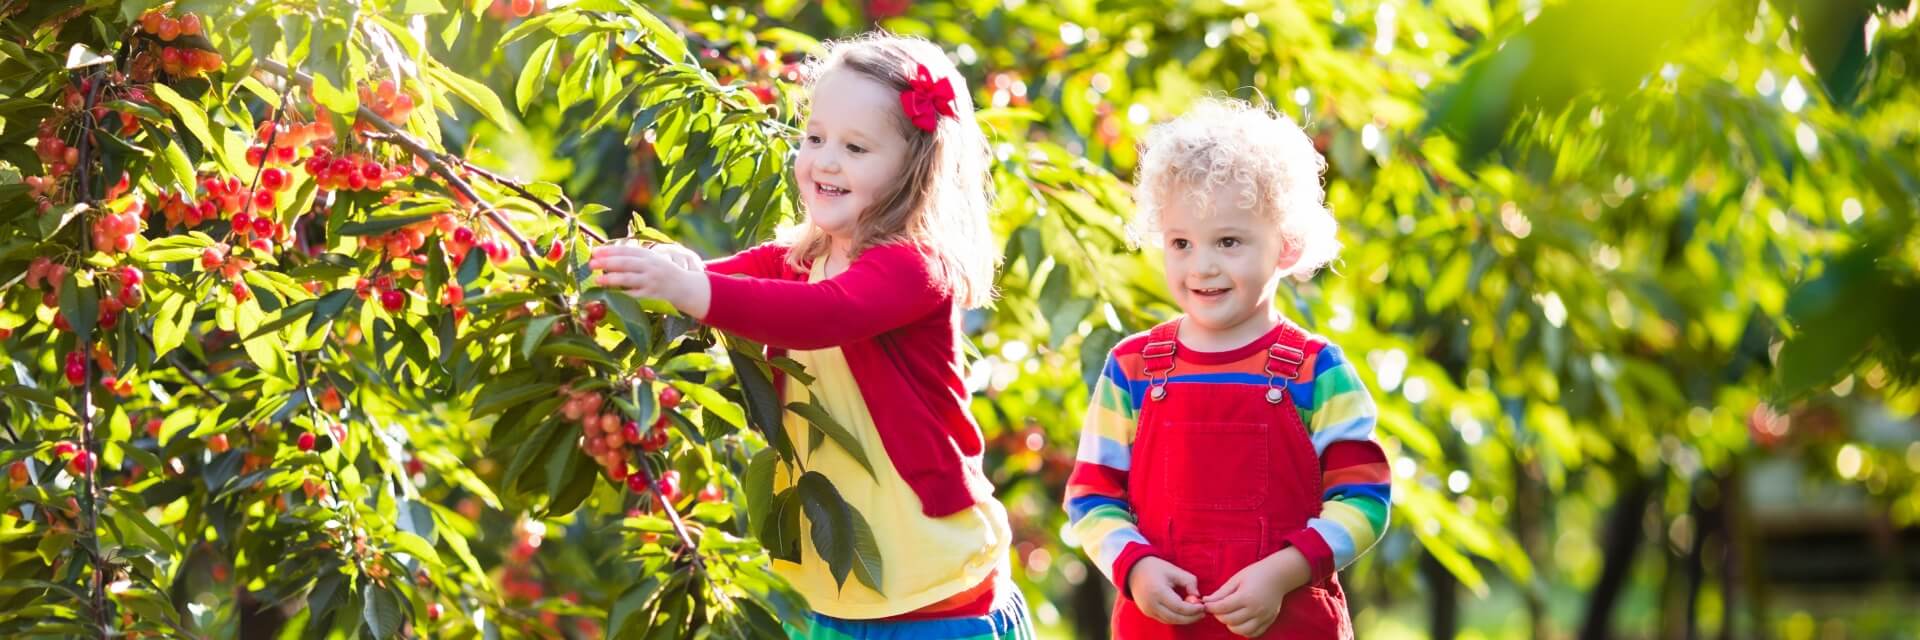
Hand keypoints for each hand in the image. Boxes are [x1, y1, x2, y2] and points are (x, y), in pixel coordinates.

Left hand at [589, 243, 710, 317]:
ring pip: (628, 279)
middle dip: (606, 262)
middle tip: (591, 263)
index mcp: (649, 255)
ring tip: (597, 279)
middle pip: (625, 263)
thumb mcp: (652, 260)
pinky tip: (610, 295)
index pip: (626, 250)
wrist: (686, 287)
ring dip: (611, 279)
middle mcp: (650, 266)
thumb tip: (607, 256)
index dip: (610, 250)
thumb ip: (634, 257)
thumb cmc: (663, 273)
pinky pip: (634, 295)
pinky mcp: (652, 295)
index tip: (595, 251)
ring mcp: (651, 281)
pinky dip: (621, 295)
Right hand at [1127, 556, 1205, 625]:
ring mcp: (1148, 610)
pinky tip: (1184, 612)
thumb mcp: (1175, 570)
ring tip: (1196, 613)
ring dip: (1184, 619)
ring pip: (1170, 620)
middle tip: (1203, 613)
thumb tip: (1197, 597)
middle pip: (1175, 618)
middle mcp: (1151, 604)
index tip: (1203, 606)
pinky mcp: (1147, 612)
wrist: (1134, 570)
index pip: (1179, 607)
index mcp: (1158, 592)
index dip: (1193, 609)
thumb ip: (1189, 582)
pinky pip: (1164, 619)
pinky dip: (1176, 618)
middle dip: (1191, 618)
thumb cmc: (1157, 568)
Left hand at [1202, 547, 1310, 636]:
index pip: (1222, 608)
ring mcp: (1263, 617)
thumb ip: (1221, 592)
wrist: (1280, 575)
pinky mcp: (1269, 621)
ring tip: (1229, 615)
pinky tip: (1240, 621)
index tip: (1206, 605)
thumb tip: (1206, 601)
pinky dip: (1244, 630)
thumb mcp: (1236, 579)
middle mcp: (1256, 609)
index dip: (1211, 607)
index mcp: (1246, 596)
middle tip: (1217, 608)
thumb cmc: (1256, 574)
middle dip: (1219, 615)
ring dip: (1230, 625)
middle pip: (1230, 620)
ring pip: (1240, 630)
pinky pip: (1253, 633)